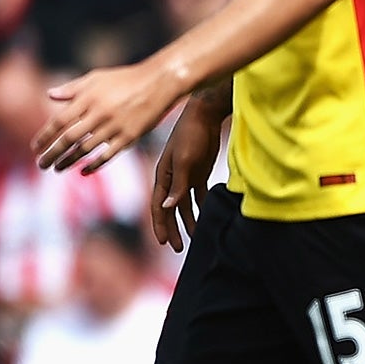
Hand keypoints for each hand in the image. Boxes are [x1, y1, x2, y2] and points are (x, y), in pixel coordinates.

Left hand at [35, 61, 178, 174]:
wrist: (160, 82)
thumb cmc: (126, 79)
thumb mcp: (97, 77)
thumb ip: (73, 88)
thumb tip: (50, 95)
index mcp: (88, 98)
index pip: (59, 121)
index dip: (45, 136)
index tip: (35, 147)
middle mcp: (99, 113)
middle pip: (68, 138)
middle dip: (52, 153)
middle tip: (41, 165)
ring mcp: (115, 126)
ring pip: (85, 149)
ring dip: (68, 161)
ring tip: (57, 169)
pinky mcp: (130, 137)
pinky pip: (108, 155)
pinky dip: (94, 165)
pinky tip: (83, 171)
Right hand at [150, 96, 224, 251]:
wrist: (206, 115)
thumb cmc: (191, 135)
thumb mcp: (185, 161)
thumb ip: (178, 185)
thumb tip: (166, 208)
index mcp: (163, 176)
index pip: (158, 206)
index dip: (160, 224)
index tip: (162, 242)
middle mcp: (172, 179)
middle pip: (170, 209)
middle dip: (172, 228)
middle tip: (177, 248)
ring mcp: (186, 176)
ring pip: (185, 205)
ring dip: (188, 221)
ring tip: (195, 238)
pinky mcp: (199, 173)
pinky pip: (199, 195)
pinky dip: (201, 208)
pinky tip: (207, 219)